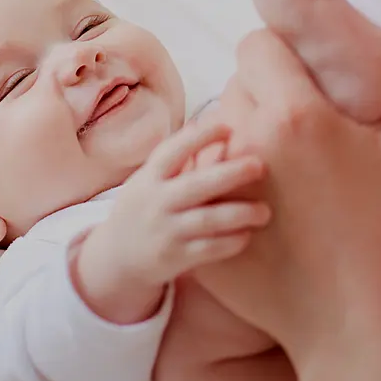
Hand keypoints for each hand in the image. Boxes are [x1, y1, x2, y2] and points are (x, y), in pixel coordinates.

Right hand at [74, 123, 269, 324]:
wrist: (116, 258)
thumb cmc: (146, 208)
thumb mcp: (150, 179)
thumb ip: (179, 159)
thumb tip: (219, 122)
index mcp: (150, 177)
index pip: (173, 151)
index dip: (199, 136)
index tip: (228, 126)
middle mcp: (156, 202)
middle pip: (196, 185)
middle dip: (230, 174)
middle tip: (259, 165)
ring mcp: (165, 231)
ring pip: (206, 220)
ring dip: (238, 214)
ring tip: (264, 211)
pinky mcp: (174, 258)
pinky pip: (206, 250)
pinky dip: (229, 243)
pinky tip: (247, 235)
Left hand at [192, 30, 380, 359]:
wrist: (357, 324)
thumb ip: (380, 87)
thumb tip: (350, 60)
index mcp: (296, 116)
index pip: (259, 45)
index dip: (282, 53)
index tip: (300, 75)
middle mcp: (246, 143)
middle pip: (237, 88)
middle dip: (266, 97)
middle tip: (303, 133)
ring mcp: (216, 190)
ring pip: (218, 134)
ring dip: (244, 139)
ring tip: (285, 175)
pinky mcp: (203, 228)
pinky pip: (206, 182)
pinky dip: (228, 185)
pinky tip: (270, 210)